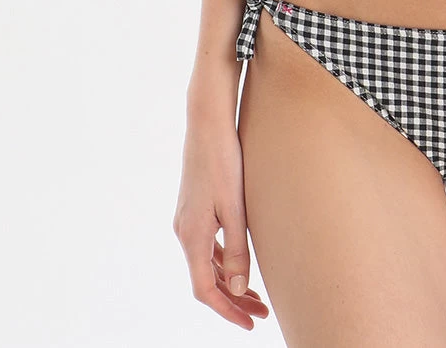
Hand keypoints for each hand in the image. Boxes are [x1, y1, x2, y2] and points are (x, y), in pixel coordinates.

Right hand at [173, 118, 271, 329]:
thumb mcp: (235, 207)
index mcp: (192, 236)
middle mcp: (184, 232)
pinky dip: (222, 261)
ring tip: (256, 293)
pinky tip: (240, 261)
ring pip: (206, 263)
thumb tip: (236, 290)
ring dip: (229, 281)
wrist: (207, 122)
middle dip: (232, 300)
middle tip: (261, 313)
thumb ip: (236, 250)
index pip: (205, 290)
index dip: (227, 311)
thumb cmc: (223, 160)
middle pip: (206, 280)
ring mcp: (187, 220)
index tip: (250, 323)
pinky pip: (206, 246)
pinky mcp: (194, 208)